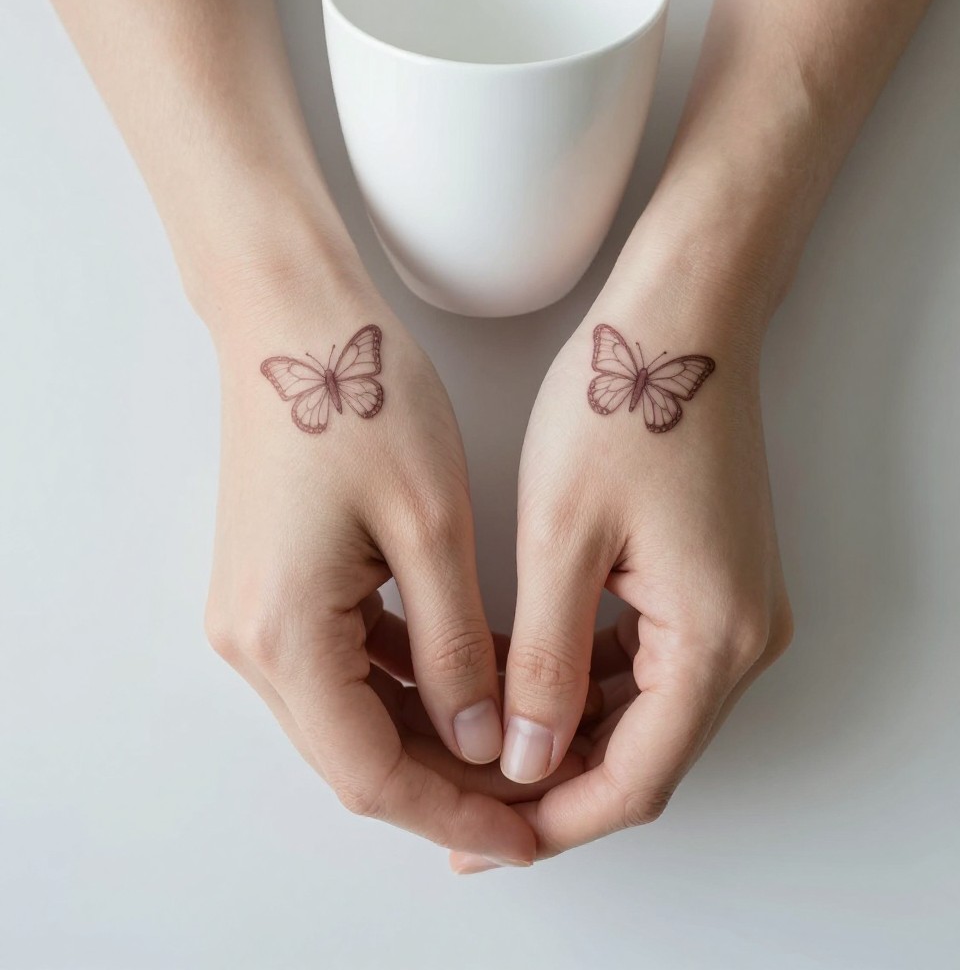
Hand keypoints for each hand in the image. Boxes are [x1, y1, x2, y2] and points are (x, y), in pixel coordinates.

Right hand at [202, 254, 572, 862]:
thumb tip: (481, 739)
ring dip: (429, 731)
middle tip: (536, 786)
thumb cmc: (362, 398)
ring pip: (349, 710)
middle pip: (355, 752)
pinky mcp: (270, 583)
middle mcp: (251, 642)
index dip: (455, 815)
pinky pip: (339, 660)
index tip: (526, 834)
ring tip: (517, 731)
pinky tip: (467, 671)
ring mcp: (253, 612)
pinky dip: (402, 680)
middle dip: (449, 779)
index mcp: (284, 638)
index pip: (373, 775)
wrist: (291, 319)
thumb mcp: (431, 527)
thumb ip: (456, 650)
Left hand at [491, 261, 793, 856]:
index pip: (635, 778)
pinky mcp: (714, 577)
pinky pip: (649, 658)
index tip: (478, 837)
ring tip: (475, 732)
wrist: (682, 318)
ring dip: (564, 727)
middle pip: (645, 751)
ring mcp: (735, 605)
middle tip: (459, 784)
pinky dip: (586, 676)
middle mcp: (744, 636)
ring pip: (643, 707)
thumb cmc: (620, 404)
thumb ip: (544, 662)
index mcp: (715, 637)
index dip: (553, 818)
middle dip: (550, 776)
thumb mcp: (562, 539)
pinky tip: (519, 668)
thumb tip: (523, 758)